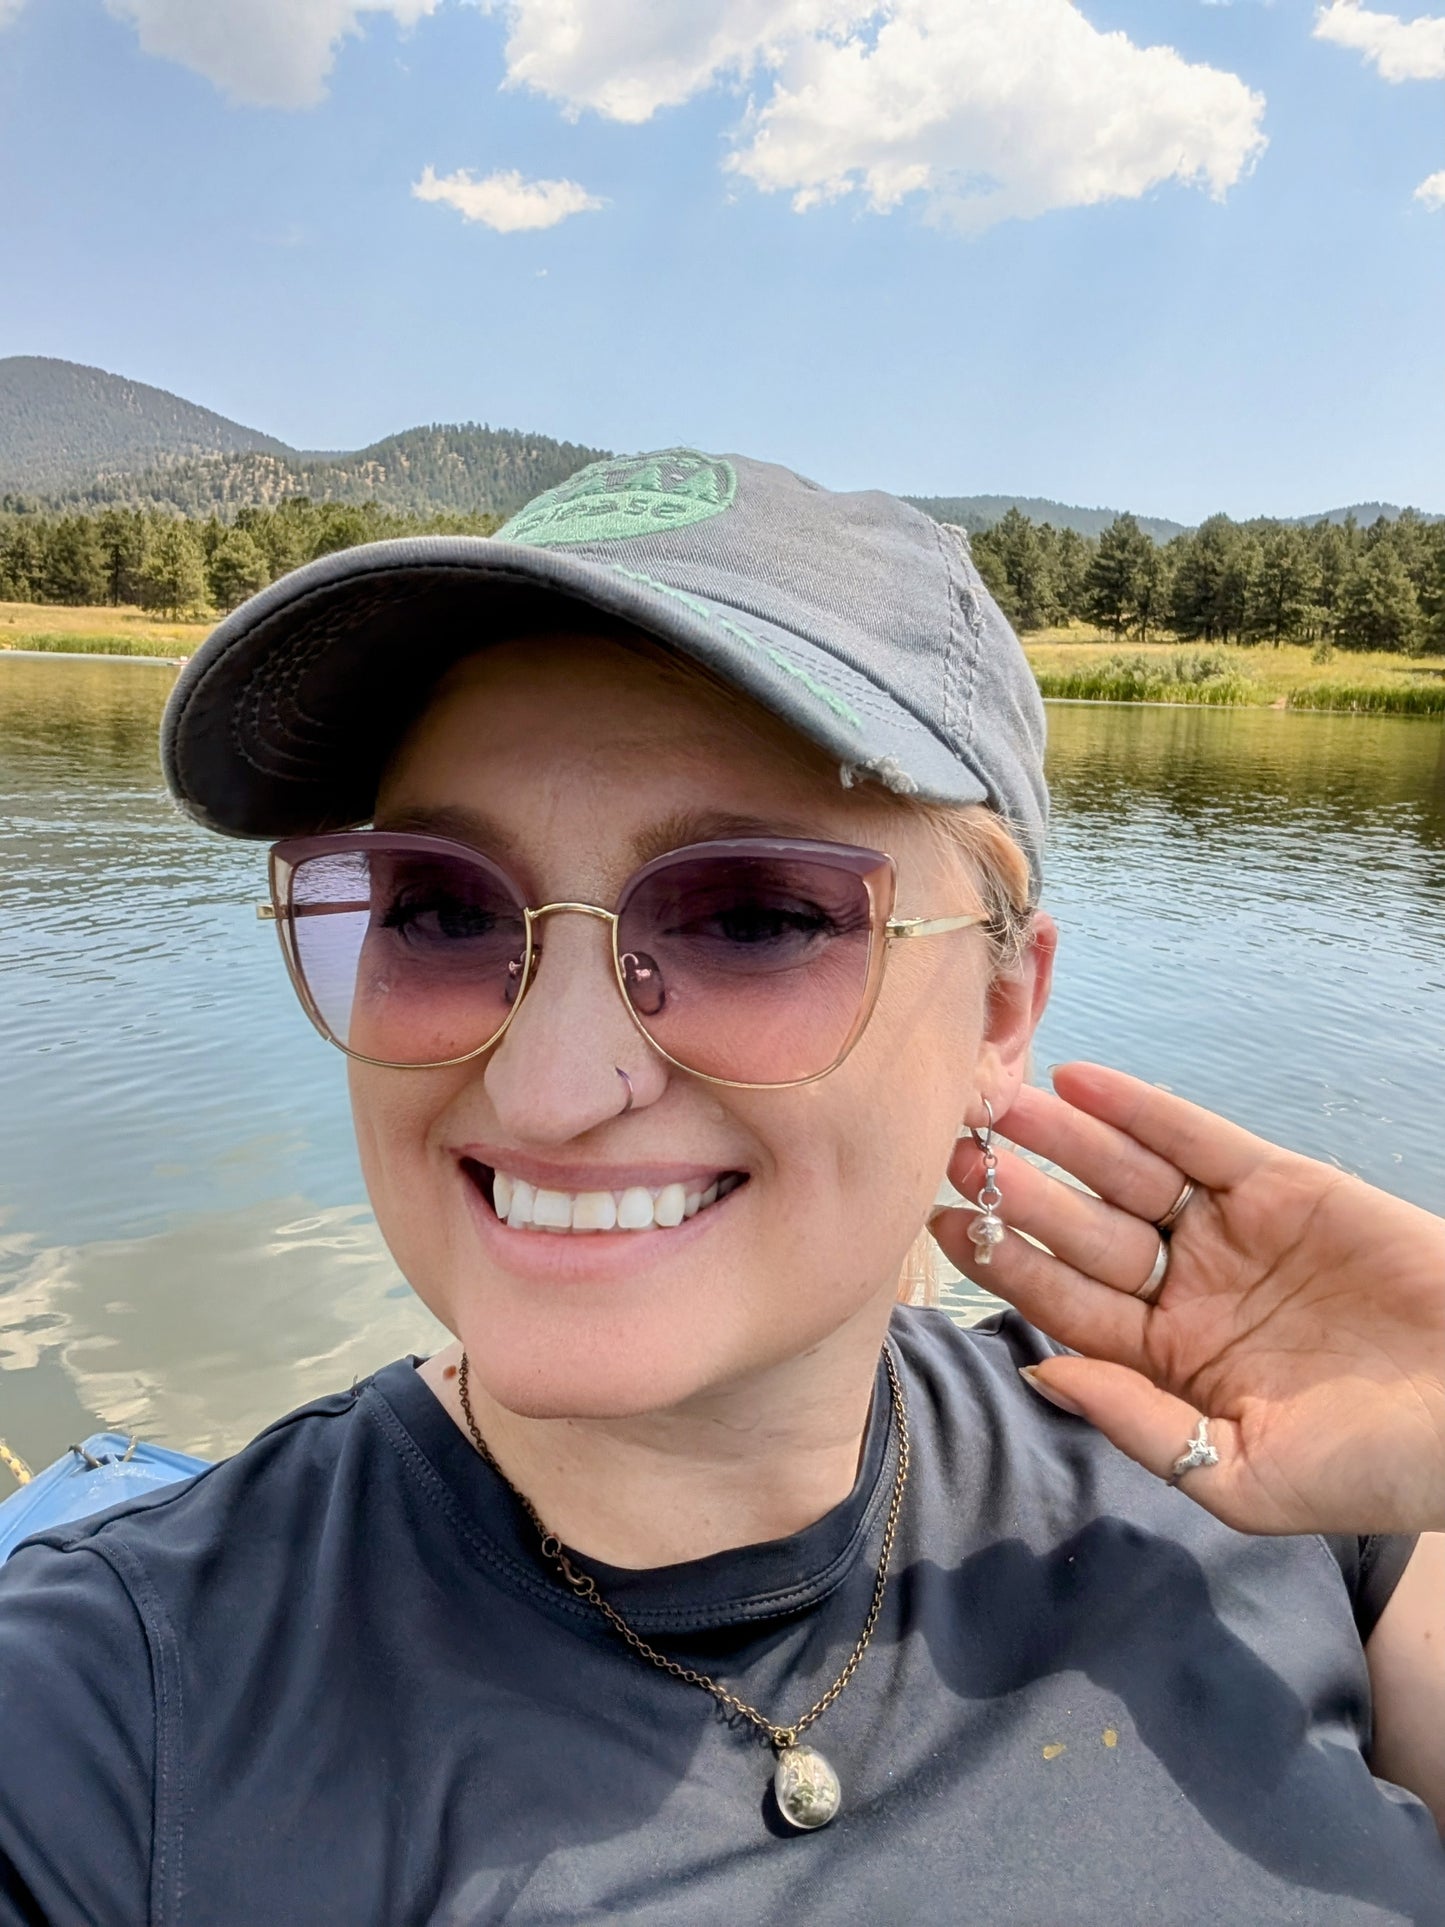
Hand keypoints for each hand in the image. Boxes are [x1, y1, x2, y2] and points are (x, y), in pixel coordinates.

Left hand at [936, 1063, 1444, 1536]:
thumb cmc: (1381, 1468)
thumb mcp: (1245, 1477)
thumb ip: (1141, 1423)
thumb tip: (1042, 1376)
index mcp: (1171, 1363)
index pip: (1066, 1304)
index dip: (1003, 1264)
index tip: (936, 1224)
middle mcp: (1189, 1292)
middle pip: (1082, 1232)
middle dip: (1016, 1192)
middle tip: (949, 1148)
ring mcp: (1232, 1234)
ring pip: (1126, 1177)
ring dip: (1063, 1140)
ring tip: (999, 1102)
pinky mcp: (1282, 1185)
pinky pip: (1197, 1140)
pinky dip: (1140, 1109)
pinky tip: (1078, 1083)